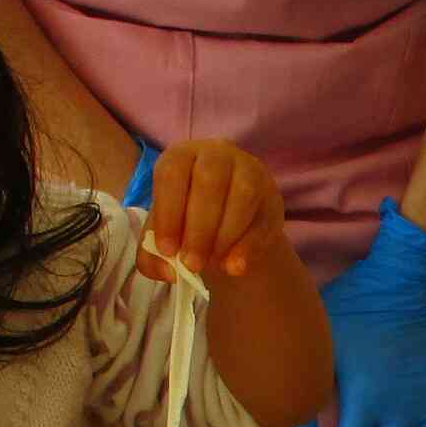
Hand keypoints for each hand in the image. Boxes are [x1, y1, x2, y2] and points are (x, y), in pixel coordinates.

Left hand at [136, 139, 287, 281]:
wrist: (228, 225)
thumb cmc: (187, 220)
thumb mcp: (165, 233)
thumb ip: (153, 255)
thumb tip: (168, 271)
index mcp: (182, 155)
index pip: (172, 174)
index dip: (168, 213)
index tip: (167, 250)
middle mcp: (217, 154)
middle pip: (209, 183)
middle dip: (199, 229)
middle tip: (192, 264)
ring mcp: (250, 171)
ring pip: (242, 196)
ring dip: (224, 236)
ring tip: (213, 264)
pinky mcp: (272, 198)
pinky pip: (263, 220)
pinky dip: (249, 247)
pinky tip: (235, 267)